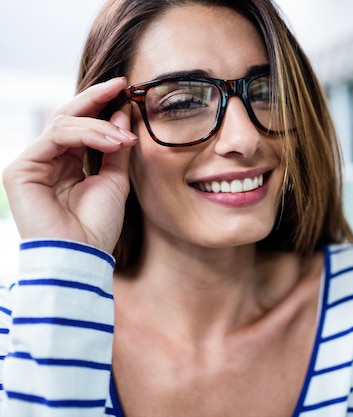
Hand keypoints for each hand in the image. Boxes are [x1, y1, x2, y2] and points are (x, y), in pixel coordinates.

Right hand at [2, 77, 137, 253]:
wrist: (83, 256)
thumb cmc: (97, 225)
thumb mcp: (115, 180)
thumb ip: (116, 148)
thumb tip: (122, 113)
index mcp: (66, 163)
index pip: (80, 125)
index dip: (100, 104)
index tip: (125, 88)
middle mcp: (46, 160)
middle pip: (67, 116)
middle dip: (96, 98)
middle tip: (121, 85)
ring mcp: (31, 163)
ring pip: (63, 124)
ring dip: (100, 126)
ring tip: (126, 138)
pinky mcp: (21, 170)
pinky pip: (55, 138)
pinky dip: (87, 134)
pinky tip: (113, 142)